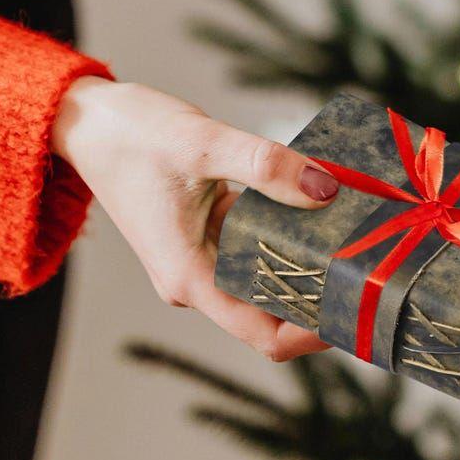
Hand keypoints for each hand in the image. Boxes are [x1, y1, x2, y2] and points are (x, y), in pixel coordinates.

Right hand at [53, 77, 337, 360]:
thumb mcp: (202, 143)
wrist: (90, 122)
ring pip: (267, 285)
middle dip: (320, 300)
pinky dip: (288, 243)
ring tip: (356, 245)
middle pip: (272, 316)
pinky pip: (257, 256)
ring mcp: (203, 263)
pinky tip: (322, 218)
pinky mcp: (209, 242)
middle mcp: (198, 282)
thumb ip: (265, 166)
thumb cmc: (133, 135)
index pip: (263, 336)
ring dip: (308, 270)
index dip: (313, 334)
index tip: (354, 307)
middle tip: (369, 270)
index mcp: (191, 278)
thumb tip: (327, 189)